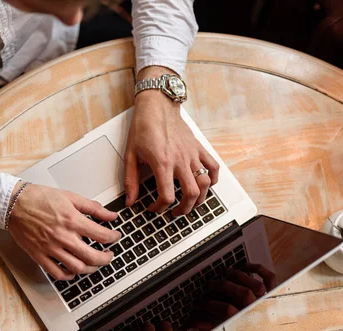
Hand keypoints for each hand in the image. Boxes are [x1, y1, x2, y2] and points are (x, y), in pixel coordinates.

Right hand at [8, 183, 120, 279]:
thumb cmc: (39, 198)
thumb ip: (93, 208)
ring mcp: (51, 248)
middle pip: (92, 256)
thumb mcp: (70, 197)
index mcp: (72, 220)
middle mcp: (63, 236)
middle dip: (106, 258)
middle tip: (109, 255)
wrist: (14, 203)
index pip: (101, 235)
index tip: (115, 237)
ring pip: (77, 268)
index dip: (113, 238)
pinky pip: (57, 273)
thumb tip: (110, 214)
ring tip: (95, 264)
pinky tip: (74, 272)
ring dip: (91, 269)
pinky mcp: (39, 255)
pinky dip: (68, 276)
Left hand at [124, 66, 219, 215]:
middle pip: (191, 194)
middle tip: (175, 213)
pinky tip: (206, 184)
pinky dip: (213, 179)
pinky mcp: (198, 148)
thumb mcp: (130, 155)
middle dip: (184, 209)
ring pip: (205, 183)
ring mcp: (192, 154)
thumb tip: (129, 201)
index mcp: (162, 163)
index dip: (160, 208)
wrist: (157, 106)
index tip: (153, 208)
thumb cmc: (143, 127)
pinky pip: (213, 166)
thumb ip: (130, 181)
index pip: (167, 195)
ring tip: (191, 203)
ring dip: (200, 199)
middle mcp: (180, 160)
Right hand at [192, 264, 277, 330]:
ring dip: (239, 276)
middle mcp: (258, 310)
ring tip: (226, 272)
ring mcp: (267, 300)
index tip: (200, 303)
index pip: (227, 310)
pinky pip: (269, 277)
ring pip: (256, 284)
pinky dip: (258, 269)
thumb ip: (210, 328)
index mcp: (247, 321)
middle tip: (211, 284)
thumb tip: (192, 322)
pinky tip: (246, 266)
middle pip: (243, 294)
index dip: (211, 304)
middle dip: (224, 286)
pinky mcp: (273, 292)